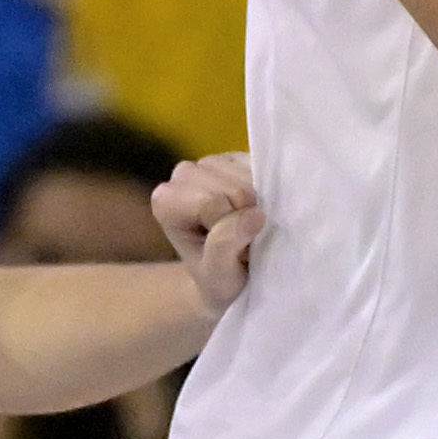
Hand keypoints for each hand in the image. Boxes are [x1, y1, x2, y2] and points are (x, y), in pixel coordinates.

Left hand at [154, 154, 263, 312]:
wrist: (234, 279)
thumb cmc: (221, 281)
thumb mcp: (218, 276)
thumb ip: (224, 246)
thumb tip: (254, 214)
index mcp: (167, 200)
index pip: (210, 202)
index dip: (230, 228)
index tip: (229, 249)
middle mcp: (184, 174)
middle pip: (233, 187)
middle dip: (245, 216)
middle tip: (242, 240)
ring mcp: (212, 162)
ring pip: (252, 177)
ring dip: (260, 206)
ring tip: (249, 227)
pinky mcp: (239, 158)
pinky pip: (266, 168)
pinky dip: (270, 192)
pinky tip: (259, 208)